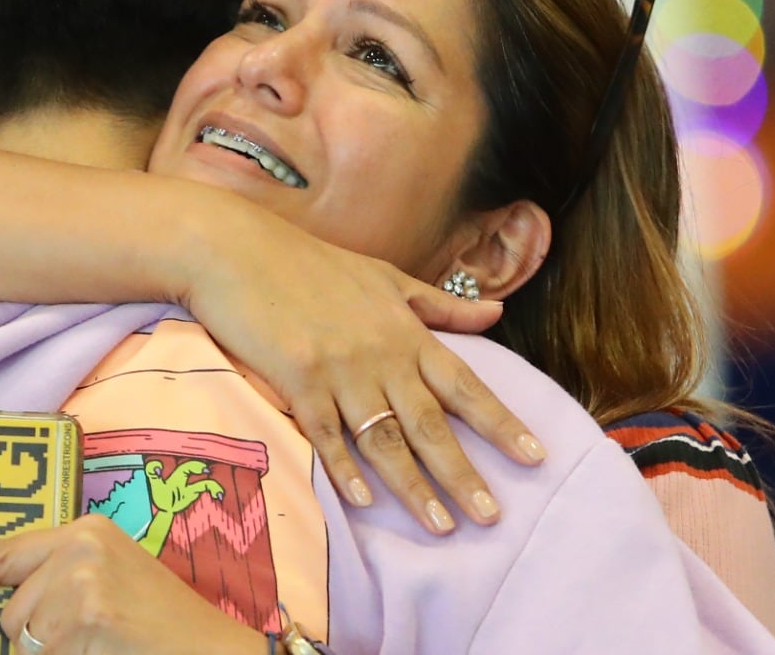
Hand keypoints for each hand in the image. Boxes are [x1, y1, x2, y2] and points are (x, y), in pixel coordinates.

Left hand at [0, 516, 262, 654]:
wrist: (211, 648)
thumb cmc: (160, 627)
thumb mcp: (109, 586)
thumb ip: (58, 586)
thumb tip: (6, 617)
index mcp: (85, 532)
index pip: (3, 553)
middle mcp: (79, 546)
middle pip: (12, 613)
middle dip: (36, 639)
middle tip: (91, 637)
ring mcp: (81, 579)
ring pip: (23, 640)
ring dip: (53, 653)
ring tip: (103, 642)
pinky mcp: (87, 614)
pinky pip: (42, 654)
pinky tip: (106, 649)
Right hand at [177, 195, 545, 533]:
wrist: (238, 250)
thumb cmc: (309, 262)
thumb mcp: (384, 275)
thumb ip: (439, 304)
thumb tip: (496, 313)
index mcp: (405, 330)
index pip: (465, 383)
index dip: (500, 422)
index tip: (535, 456)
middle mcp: (381, 353)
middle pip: (430, 424)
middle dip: (463, 473)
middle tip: (492, 516)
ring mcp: (339, 368)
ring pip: (385, 438)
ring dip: (413, 485)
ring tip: (441, 525)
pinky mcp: (297, 378)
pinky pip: (327, 434)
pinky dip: (346, 468)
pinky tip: (365, 500)